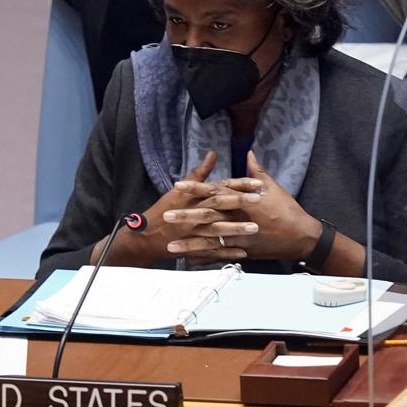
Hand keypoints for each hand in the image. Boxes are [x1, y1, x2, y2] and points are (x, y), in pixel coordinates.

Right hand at [93, 151, 256, 265]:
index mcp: (193, 198)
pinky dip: (226, 252)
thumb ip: (199, 173)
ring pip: (217, 230)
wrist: (146, 235)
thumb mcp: (180, 190)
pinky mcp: (193, 248)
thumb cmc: (164, 209)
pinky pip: (212, 251)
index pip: (219, 188)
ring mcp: (193, 232)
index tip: (257, 184)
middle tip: (260, 201)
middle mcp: (194, 213)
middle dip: (240, 204)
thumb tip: (213, 154)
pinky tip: (242, 252)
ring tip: (255, 228)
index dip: (238, 185)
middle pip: (219, 207)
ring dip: (236, 229)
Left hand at [167, 151, 320, 260]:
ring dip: (189, 243)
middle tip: (166, 217)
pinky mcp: (243, 251)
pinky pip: (220, 255)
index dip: (196, 188)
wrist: (301, 237)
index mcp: (242, 201)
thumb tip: (249, 153)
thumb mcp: (273, 187)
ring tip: (170, 245)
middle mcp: (238, 218)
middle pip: (207, 217)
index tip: (178, 186)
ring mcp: (239, 237)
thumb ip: (257, 171)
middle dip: (186, 216)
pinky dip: (205, 258)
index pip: (214, 191)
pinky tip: (189, 261)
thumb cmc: (287, 210)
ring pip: (210, 240)